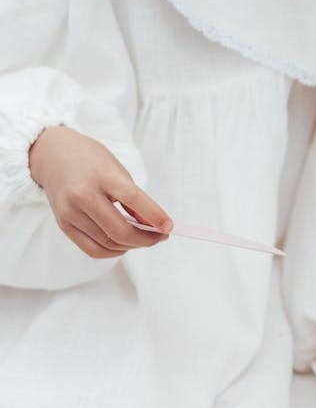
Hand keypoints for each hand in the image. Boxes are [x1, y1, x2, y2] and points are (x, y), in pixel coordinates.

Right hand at [29, 125, 171, 258]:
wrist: (54, 156)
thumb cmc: (91, 161)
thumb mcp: (117, 170)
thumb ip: (134, 198)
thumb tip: (153, 226)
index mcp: (101, 176)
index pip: (132, 199)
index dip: (154, 216)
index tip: (169, 227)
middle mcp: (82, 195)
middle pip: (119, 230)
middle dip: (146, 239)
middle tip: (160, 236)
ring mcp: (70, 213)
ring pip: (108, 243)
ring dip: (132, 246)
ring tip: (144, 238)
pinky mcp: (64, 225)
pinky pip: (93, 250)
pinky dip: (113, 251)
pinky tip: (124, 244)